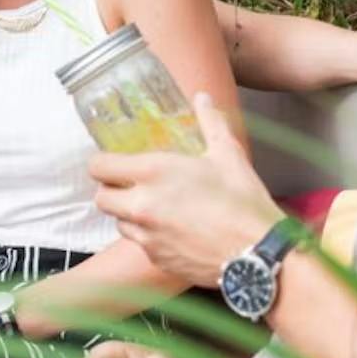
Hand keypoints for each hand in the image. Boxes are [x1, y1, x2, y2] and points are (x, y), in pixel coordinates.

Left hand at [92, 94, 280, 288]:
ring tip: (154, 207)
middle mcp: (141, 206)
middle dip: (111, 190)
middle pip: (101, 198)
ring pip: (119, 223)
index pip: (99, 167)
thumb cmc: (243, 202)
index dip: (102, 163)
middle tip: (131, 185)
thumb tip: (202, 97)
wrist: (257, 255)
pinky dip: (149, 237)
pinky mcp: (157, 260)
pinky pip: (141, 244)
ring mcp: (147, 236)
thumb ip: (209, 122)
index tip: (113, 161)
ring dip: (129, 214)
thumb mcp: (228, 154)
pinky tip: (173, 230)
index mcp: (153, 174)